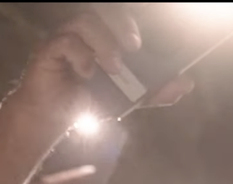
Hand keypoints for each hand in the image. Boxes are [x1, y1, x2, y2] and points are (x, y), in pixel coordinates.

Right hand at [7, 13, 193, 135]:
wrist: (57, 121)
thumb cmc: (91, 101)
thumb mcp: (130, 99)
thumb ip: (156, 91)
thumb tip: (185, 83)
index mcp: (107, 37)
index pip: (120, 17)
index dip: (131, 20)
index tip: (146, 36)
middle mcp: (86, 32)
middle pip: (103, 12)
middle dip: (122, 24)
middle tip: (134, 46)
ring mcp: (66, 38)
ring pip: (84, 22)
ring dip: (103, 42)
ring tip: (113, 67)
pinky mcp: (47, 51)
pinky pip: (64, 41)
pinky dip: (80, 55)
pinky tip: (87, 73)